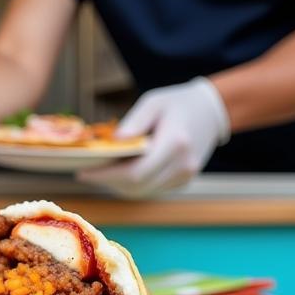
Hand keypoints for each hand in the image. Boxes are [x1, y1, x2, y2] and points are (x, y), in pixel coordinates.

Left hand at [80, 77, 229, 196]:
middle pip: (136, 186)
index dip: (106, 176)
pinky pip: (151, 189)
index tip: (83, 172)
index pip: (135, 172)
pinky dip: (132, 184)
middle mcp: (182, 165)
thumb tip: (114, 142)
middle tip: (86, 172)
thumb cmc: (177, 103)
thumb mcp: (153, 102)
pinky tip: (119, 172)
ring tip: (99, 172)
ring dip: (118, 185)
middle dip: (108, 182)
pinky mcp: (183, 182)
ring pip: (143, 192)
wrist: (212, 111)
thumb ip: (134, 122)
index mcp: (175, 143)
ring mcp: (185, 176)